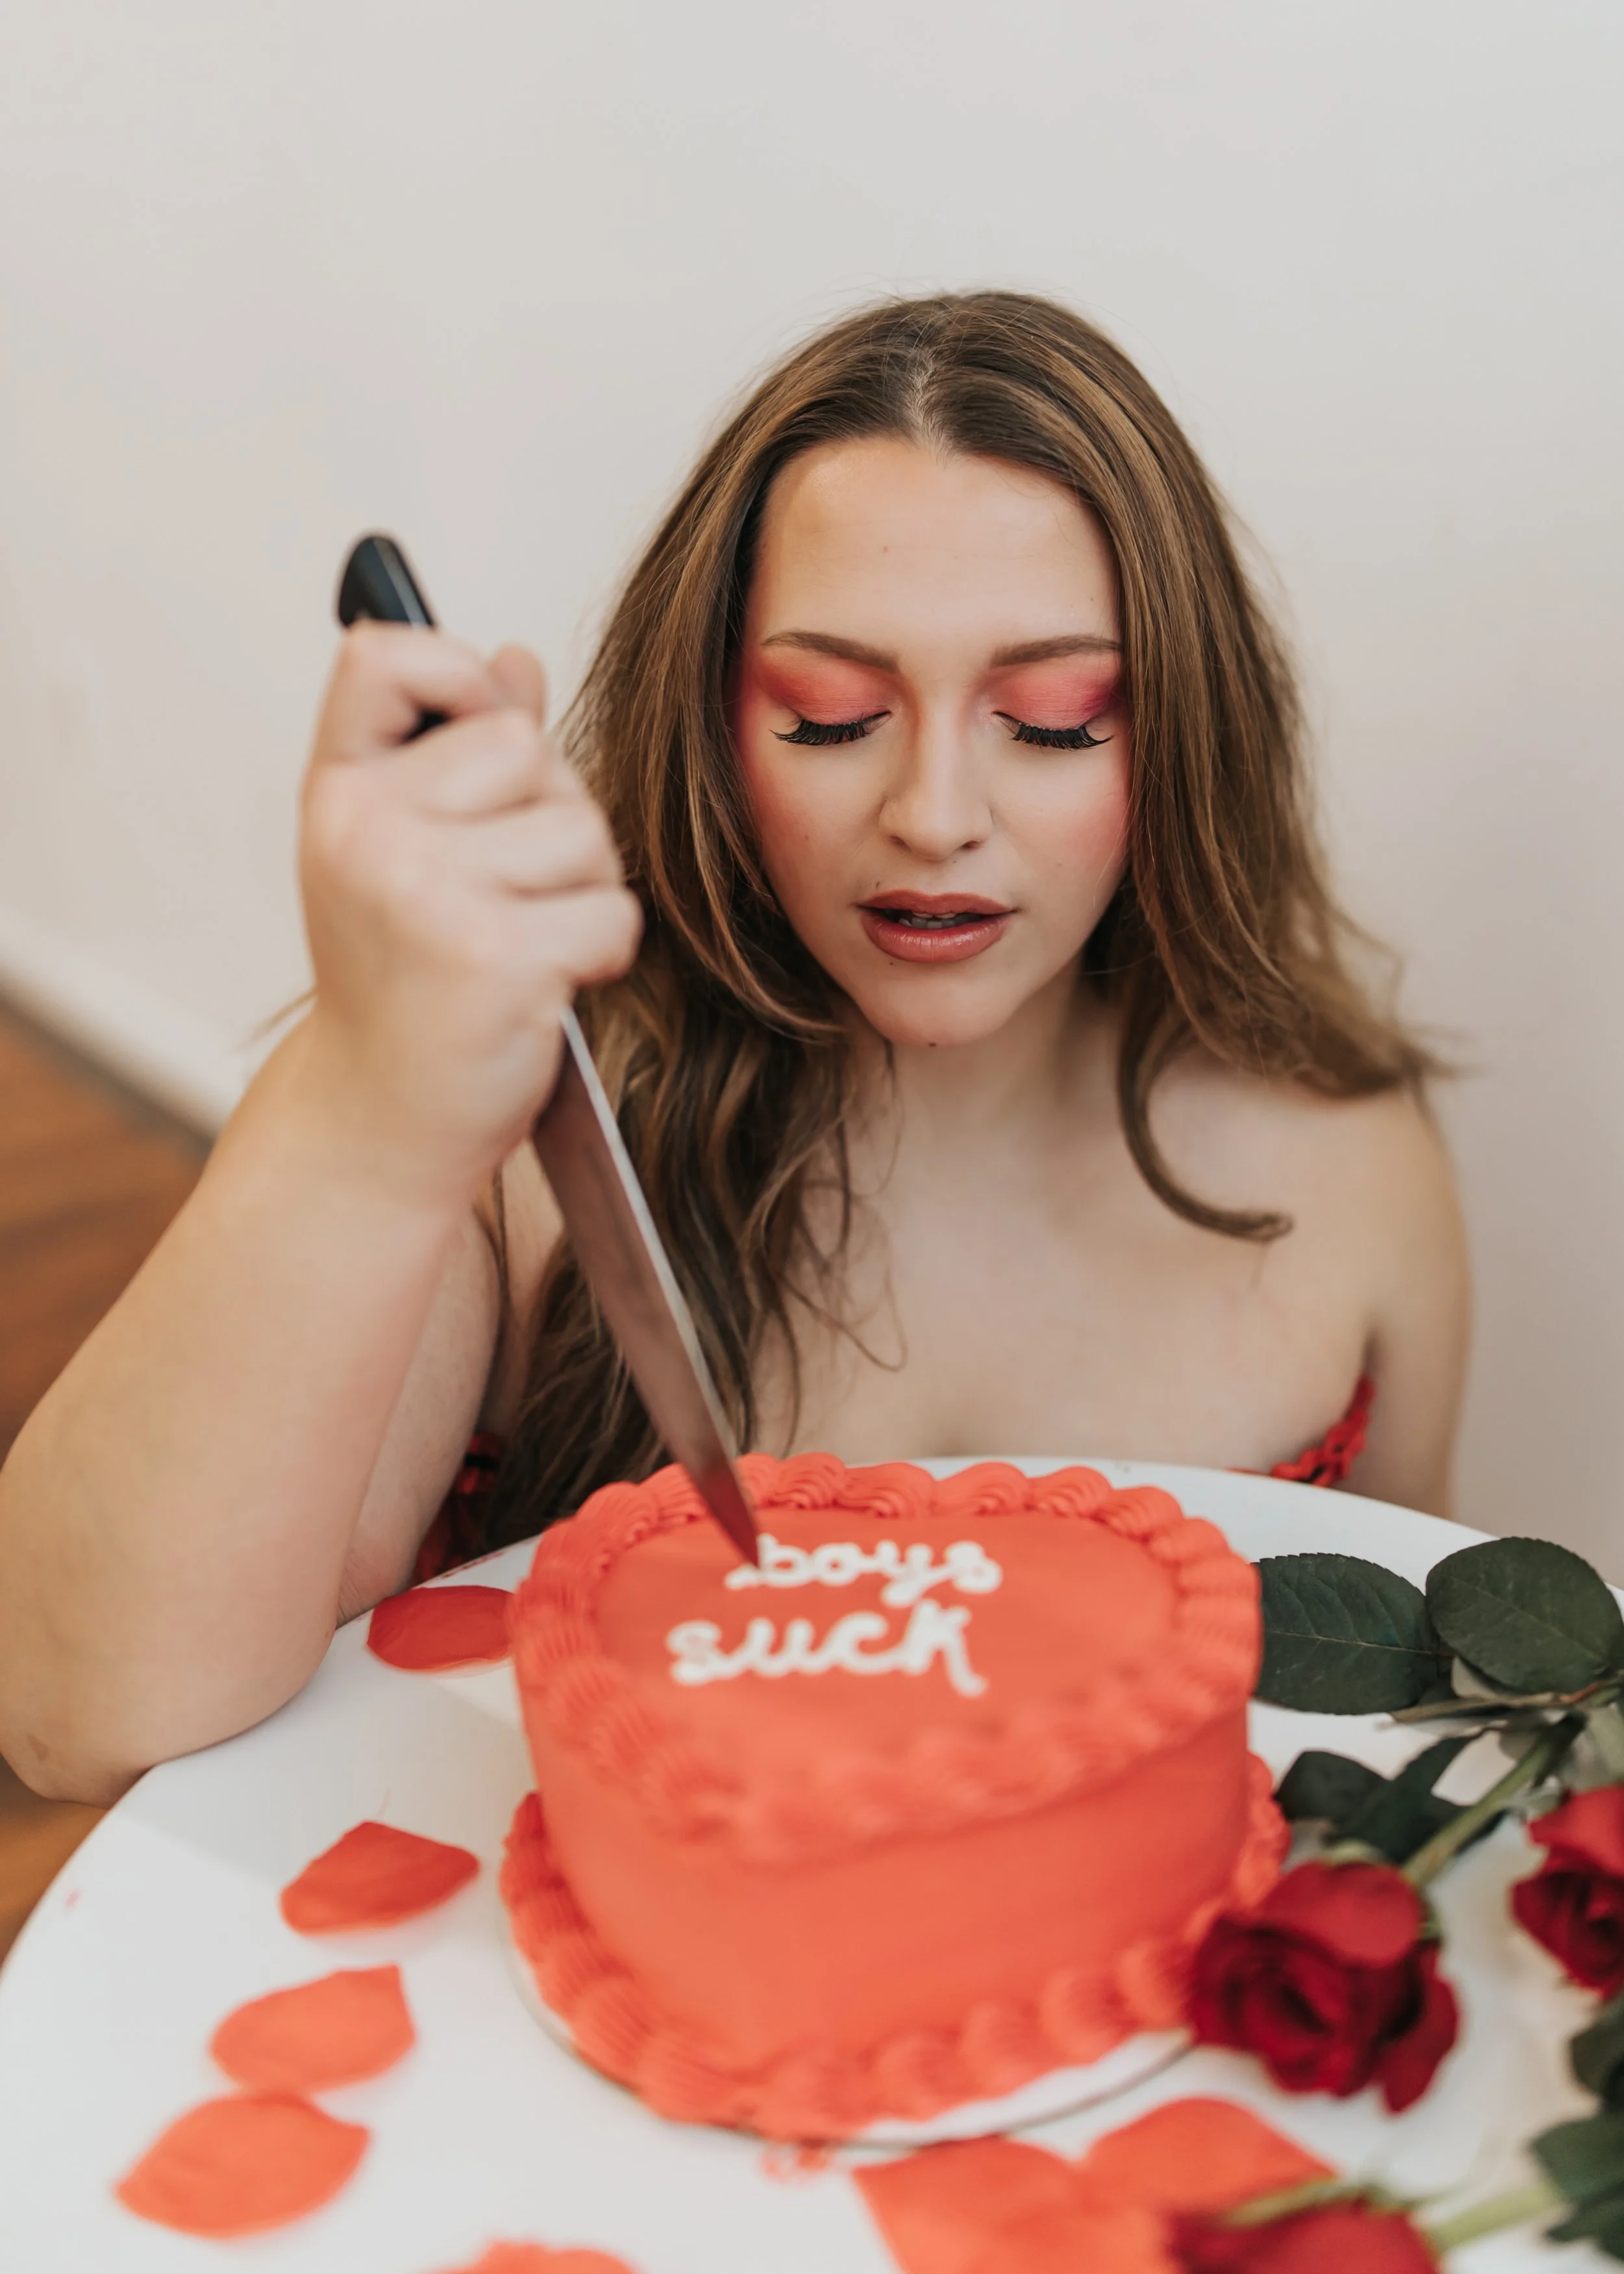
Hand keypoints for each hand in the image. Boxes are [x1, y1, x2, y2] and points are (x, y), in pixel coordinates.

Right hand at [296, 623, 640, 1205]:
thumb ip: (458, 748)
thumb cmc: (402, 983)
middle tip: (498, 897)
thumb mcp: (406, 850)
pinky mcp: (497, 958)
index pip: (387, 653)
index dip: (458, 679)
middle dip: (548, 816)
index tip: (473, 743)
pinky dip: (601, 952)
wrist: (381, 1120)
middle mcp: (369, 830)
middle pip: (530, 747)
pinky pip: (611, 911)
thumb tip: (517, 659)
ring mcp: (428, 893)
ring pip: (585, 831)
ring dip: (581, 890)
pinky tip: (543, 987)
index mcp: (339, 792)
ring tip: (519, 943)